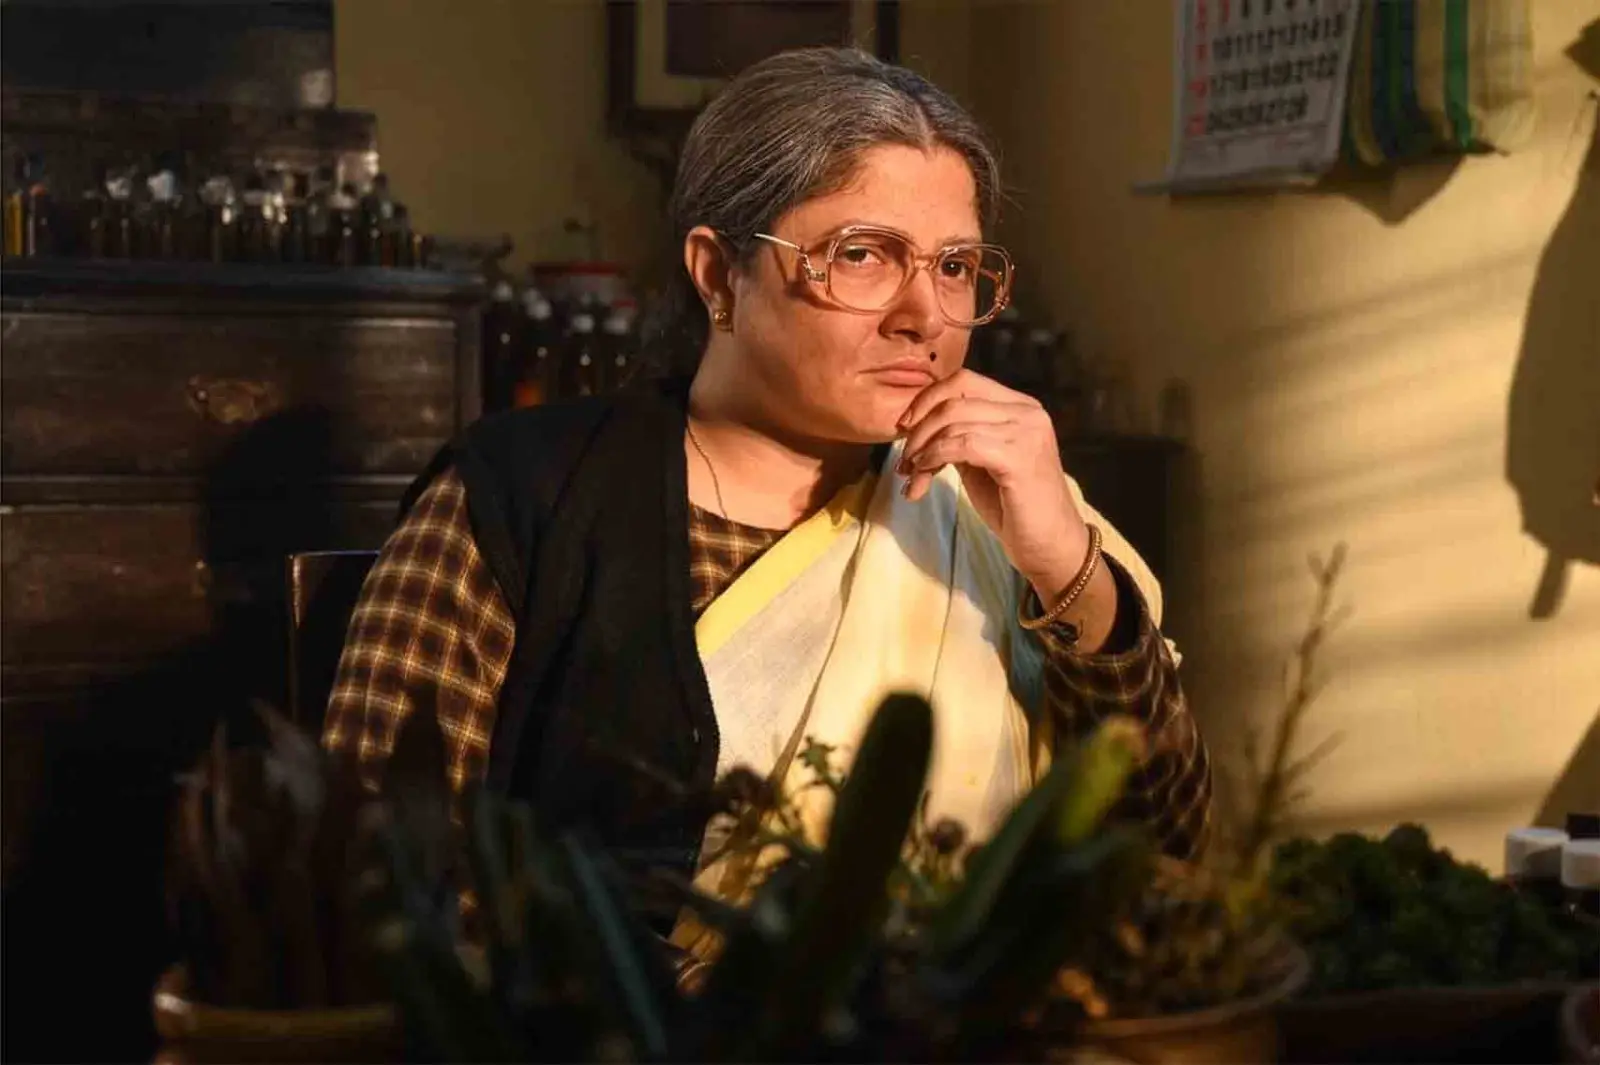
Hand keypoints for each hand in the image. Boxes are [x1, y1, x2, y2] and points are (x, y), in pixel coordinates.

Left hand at [896, 369, 1088, 597]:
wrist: (1050, 546)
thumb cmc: (1015, 508)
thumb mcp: (980, 462)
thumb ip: (958, 437)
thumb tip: (915, 424)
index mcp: (1020, 406)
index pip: (964, 380)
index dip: (926, 399)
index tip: (903, 427)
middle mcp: (1027, 412)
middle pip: (954, 398)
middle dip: (918, 428)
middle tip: (903, 460)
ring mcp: (1026, 432)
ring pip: (953, 423)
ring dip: (921, 451)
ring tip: (910, 478)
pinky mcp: (1019, 458)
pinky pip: (961, 445)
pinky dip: (933, 459)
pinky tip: (922, 479)